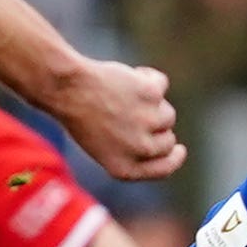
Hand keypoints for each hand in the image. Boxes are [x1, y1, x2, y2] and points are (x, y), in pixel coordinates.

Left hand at [50, 57, 183, 182]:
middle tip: (132, 112)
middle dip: (157, 128)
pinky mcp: (153, 95)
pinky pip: (161, 84)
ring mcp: (149, 122)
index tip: (179, 149)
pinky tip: (127, 77)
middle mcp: (140, 149)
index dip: (173, 158)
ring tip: (123, 96)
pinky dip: (148, 78)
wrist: (67, 88)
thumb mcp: (102, 146)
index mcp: (125, 168)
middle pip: (167, 140)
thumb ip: (132, 151)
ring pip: (167, 114)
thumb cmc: (80, 115)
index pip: (164, 169)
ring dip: (152, 103)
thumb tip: (166, 144)